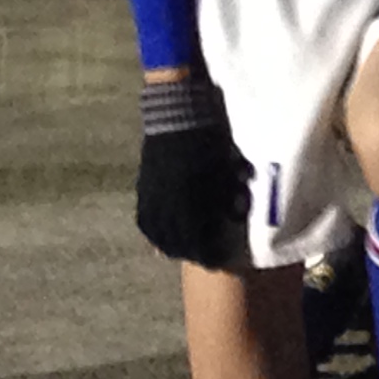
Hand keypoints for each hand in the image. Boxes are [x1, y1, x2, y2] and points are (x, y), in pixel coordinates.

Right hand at [136, 74, 248, 266]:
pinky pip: (145, 220)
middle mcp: (168, 203)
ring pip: (157, 233)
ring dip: (169, 246)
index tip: (216, 262)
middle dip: (189, 253)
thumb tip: (234, 215)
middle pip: (176, 240)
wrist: (177, 116)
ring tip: (179, 253)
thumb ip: (227, 196)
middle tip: (200, 260)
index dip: (207, 252)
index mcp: (190, 198)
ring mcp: (152, 197)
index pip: (197, 238)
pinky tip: (158, 240)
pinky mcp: (143, 189)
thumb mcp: (223, 169)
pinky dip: (153, 233)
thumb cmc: (209, 140)